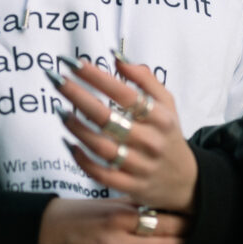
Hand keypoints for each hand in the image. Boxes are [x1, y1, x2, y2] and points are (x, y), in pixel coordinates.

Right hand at [37, 197, 195, 243]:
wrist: (34, 236)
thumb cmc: (67, 215)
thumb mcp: (98, 202)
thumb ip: (129, 207)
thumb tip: (157, 208)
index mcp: (114, 217)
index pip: (160, 221)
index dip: (182, 222)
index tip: (198, 220)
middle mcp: (113, 242)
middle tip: (204, 242)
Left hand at [57, 56, 197, 213]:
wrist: (186, 182)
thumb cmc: (168, 134)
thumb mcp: (167, 103)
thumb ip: (145, 78)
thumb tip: (117, 57)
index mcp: (160, 117)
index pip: (124, 93)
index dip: (97, 77)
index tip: (74, 63)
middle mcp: (150, 141)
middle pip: (107, 118)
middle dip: (78, 97)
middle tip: (56, 80)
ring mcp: (140, 166)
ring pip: (101, 146)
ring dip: (76, 128)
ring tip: (59, 110)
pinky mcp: (130, 186)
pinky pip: (100, 174)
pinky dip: (82, 159)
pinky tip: (69, 143)